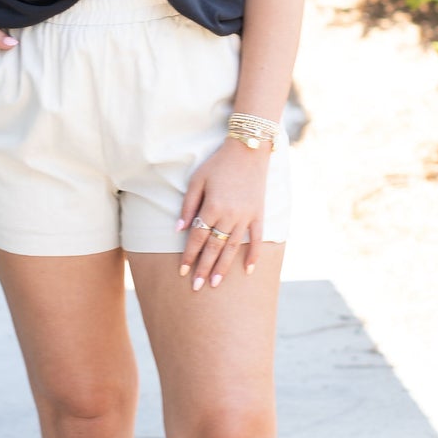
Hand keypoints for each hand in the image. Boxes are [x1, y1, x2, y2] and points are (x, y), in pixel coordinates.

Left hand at [177, 139, 271, 288]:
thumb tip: (178, 230)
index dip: (189, 256)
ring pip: (232, 248)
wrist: (248, 149)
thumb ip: (188, 206)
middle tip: (196, 287)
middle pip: (214, 247)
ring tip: (215, 284)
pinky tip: (248, 270)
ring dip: (224, 267)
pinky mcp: (259, 214)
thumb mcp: (197, 180)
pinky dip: (254, 255)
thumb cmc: (218, 164)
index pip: (198, 238)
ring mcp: (246, 216)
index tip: (182, 272)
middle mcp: (230, 215)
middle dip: (204, 268)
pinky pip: (257, 239)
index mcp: (212, 207)